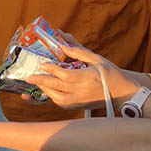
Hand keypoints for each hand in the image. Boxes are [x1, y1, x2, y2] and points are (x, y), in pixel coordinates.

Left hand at [25, 41, 140, 109]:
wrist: (121, 92)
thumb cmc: (110, 73)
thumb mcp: (97, 59)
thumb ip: (79, 51)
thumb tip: (63, 44)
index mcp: (88, 78)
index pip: (65, 75)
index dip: (52, 70)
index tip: (43, 64)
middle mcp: (82, 91)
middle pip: (57, 88)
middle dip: (41, 82)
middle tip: (29, 77)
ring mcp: (80, 101)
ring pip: (57, 98)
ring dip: (46, 90)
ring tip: (38, 82)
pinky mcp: (78, 106)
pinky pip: (61, 103)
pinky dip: (52, 97)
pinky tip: (48, 90)